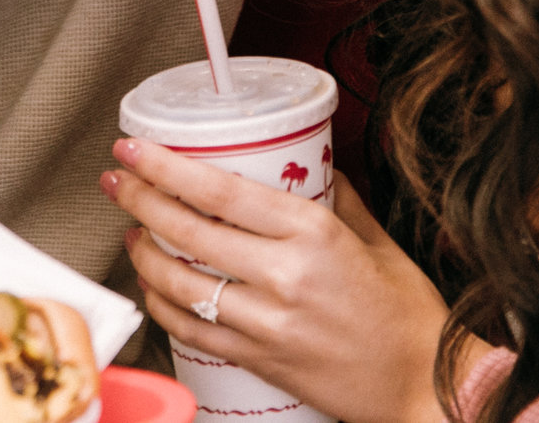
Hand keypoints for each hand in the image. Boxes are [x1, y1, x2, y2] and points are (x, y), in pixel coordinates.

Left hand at [103, 139, 465, 422]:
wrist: (422, 388)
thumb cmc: (408, 317)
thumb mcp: (377, 242)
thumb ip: (338, 200)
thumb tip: (309, 165)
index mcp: (314, 236)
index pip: (221, 192)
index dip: (166, 168)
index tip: (134, 149)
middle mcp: (285, 277)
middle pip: (189, 231)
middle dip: (140, 200)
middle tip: (117, 181)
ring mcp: (267, 323)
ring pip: (180, 282)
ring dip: (143, 252)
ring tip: (131, 229)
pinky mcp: (259, 360)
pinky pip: (192, 329)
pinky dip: (163, 304)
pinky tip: (154, 284)